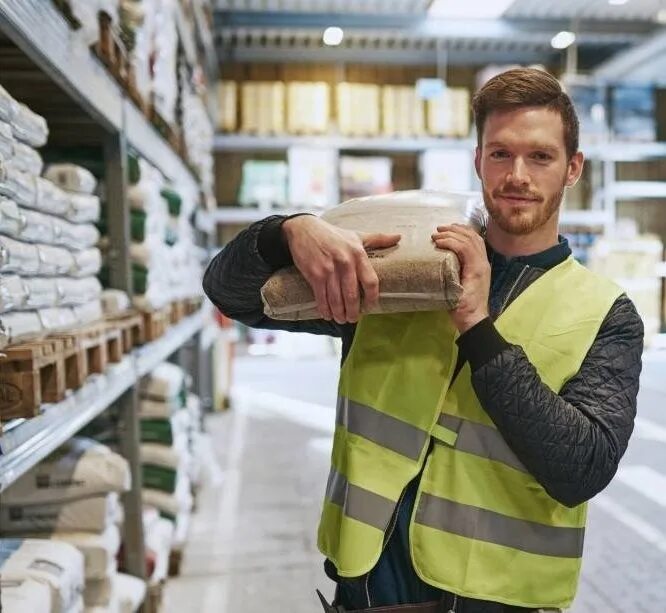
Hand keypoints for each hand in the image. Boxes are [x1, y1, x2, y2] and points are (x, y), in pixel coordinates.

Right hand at [282, 216, 400, 323]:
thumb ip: (378, 238)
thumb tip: (398, 237)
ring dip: (339, 314)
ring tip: (341, 319)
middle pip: (353, 296)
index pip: (371, 282)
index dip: (372, 299)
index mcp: (358, 254)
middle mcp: (345, 262)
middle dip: (353, 312)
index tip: (370, 307)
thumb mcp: (356, 235)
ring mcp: (329, 269)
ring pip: (337, 300)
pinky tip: (327, 314)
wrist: (303, 229)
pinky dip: (324, 309)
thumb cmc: (332, 234)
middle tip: (354, 318)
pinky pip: (321, 298)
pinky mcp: (314, 274)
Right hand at [431, 223, 489, 332]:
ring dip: (460, 231)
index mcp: (477, 268)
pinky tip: (457, 234)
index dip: (449, 240)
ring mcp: (484, 263)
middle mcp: (483, 262)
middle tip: (437, 231)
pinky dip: (466, 236)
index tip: (435, 241)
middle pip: (471, 238)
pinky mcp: (481, 265)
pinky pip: (476, 244)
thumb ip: (450, 274)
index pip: (464, 246)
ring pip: (476, 239)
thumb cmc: (462, 308)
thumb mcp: (453, 292)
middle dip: (453, 231)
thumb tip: (440, 256)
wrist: (474, 319)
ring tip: (445, 228)